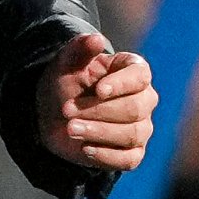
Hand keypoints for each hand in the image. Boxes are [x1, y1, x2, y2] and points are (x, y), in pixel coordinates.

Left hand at [38, 32, 155, 174]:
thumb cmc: (66, 84)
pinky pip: (130, 159)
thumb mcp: (67, 63)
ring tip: (70, 128)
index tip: (99, 90)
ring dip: (99, 131)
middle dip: (99, 111)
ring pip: (132, 134)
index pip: (140, 77)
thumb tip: (96, 40)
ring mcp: (141, 128)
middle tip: (67, 111)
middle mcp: (144, 100)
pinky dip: (108, 155)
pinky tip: (86, 149)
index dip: (122, 84)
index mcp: (134, 72)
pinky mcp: (132, 153)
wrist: (53, 115)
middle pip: (135, 108)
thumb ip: (81, 49)